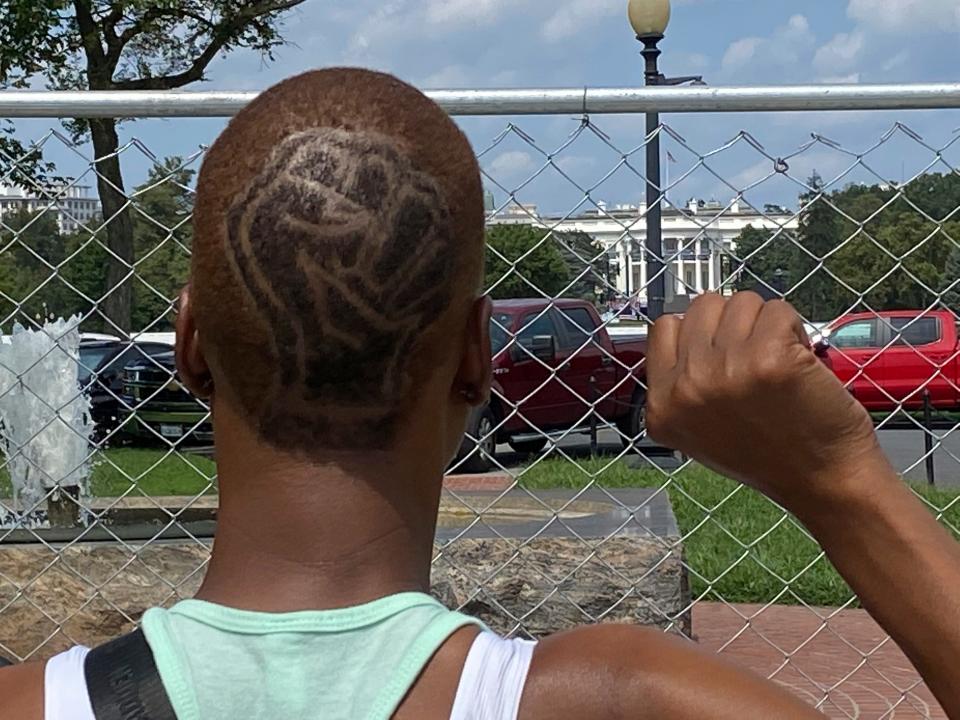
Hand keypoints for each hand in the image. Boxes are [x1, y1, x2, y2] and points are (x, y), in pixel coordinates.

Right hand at [645, 293, 882, 511]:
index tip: (721, 348)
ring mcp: (727, 370)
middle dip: (734, 323)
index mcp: (663, 406)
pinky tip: (799, 364)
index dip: (700, 331)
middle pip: (704, 306)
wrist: (822, 479)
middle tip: (754, 358)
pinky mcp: (770, 357)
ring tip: (778, 363)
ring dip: (766, 324)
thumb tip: (687, 331)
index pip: (666, 327)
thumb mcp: (696, 429)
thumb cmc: (770, 455)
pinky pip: (779, 310)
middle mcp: (688, 387)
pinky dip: (796, 329)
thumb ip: (681, 383)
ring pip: (742, 302)